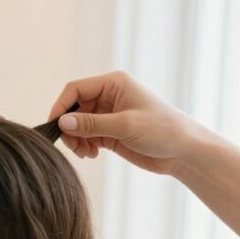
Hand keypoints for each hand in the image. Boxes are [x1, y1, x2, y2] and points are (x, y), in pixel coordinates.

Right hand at [49, 71, 218, 176]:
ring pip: (77, 125)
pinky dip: (83, 146)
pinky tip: (92, 155)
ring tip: (85, 153)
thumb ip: (92, 124)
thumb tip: (62, 123)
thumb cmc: (162, 130)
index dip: (61, 106)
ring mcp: (108, 115)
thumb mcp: (125, 126)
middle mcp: (108, 96)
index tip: (55, 127)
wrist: (184, 152)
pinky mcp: (110, 132)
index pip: (76, 89)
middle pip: (73, 108)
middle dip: (69, 128)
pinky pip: (86, 136)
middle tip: (74, 146)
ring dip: (76, 139)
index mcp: (113, 84)